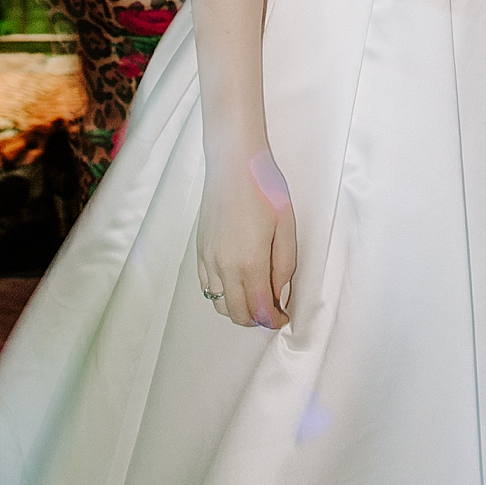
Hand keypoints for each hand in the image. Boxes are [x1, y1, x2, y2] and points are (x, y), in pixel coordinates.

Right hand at [196, 147, 296, 328]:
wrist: (233, 163)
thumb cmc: (263, 188)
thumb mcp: (286, 226)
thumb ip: (284, 265)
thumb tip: (279, 292)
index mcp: (250, 263)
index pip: (260, 309)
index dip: (273, 320)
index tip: (283, 318)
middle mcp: (225, 267)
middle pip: (237, 314)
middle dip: (256, 320)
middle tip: (271, 311)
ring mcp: (209, 260)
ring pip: (219, 304)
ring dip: (237, 309)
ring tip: (254, 298)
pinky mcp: (200, 250)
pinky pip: (207, 286)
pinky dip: (221, 294)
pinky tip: (235, 282)